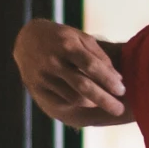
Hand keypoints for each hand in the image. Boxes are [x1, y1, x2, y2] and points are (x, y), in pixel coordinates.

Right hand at [13, 20, 128, 126]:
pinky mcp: (35, 87)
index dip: (108, 80)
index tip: (123, 91)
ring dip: (93, 103)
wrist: (26, 39)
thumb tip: (118, 79)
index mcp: (66, 45)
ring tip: (106, 103)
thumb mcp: (80, 38)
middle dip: (104, 100)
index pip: (91, 66)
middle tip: (120, 109)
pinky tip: (87, 103)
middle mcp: (53, 61)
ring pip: (73, 97)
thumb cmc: (62, 38)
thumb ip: (99, 56)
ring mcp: (42, 76)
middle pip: (83, 86)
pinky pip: (60, 101)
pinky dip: (77, 104)